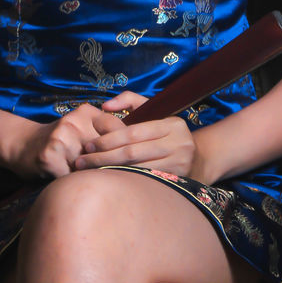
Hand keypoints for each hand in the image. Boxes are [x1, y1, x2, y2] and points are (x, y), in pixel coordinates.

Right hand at [7, 103, 127, 179]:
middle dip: (110, 165)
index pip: (117, 129)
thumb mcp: (82, 128)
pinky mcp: (49, 155)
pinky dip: (73, 184)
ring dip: (91, 177)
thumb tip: (136, 152)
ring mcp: (60, 137)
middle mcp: (74, 121)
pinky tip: (69, 182)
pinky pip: (71, 177)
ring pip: (89, 166)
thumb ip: (105, 134)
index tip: (131, 161)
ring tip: (88, 180)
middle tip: (115, 177)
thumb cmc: (59, 140)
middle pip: (105, 150)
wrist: (21, 144)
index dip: (125, 148)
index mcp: (86, 112)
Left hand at [73, 90, 197, 177]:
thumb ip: (130, 101)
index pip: (133, 132)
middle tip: (82, 161)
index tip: (88, 145)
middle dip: (103, 157)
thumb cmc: (168, 134)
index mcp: (171, 124)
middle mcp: (179, 143)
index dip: (108, 139)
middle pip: (132, 152)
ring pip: (137, 169)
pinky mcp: (178, 181)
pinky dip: (125, 181)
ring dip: (111, 171)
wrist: (199, 159)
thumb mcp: (155, 111)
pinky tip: (110, 181)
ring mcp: (180, 164)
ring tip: (90, 172)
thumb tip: (105, 106)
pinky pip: (145, 181)